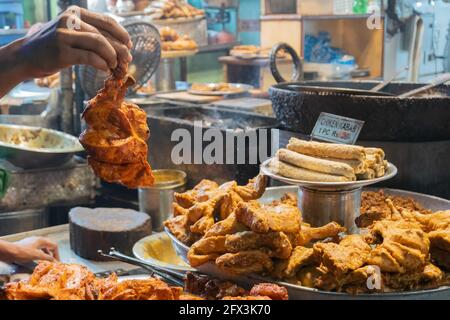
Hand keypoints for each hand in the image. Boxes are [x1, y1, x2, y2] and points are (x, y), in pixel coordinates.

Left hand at [11, 236, 59, 262]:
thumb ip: (47, 258)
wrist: (9, 251)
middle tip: (53, 261)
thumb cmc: (23, 252)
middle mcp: (38, 239)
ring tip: (46, 261)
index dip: (57, 254)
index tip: (57, 261)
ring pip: (42, 248)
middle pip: (49, 246)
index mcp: (42, 240)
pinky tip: (37, 259)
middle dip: (52, 254)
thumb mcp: (37, 256)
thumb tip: (55, 261)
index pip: (54, 246)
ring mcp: (32, 242)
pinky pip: (37, 249)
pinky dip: (39, 254)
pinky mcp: (27, 245)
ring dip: (46, 254)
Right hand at [15, 6, 131, 78]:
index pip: (107, 21)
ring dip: (112, 57)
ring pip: (99, 43)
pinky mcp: (61, 52)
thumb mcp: (72, 34)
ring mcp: (64, 35)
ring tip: (115, 66)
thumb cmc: (53, 47)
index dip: (122, 34)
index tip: (129, 46)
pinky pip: (89, 57)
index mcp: (76, 13)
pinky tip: (105, 69)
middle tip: (127, 61)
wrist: (26, 56)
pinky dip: (102, 64)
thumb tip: (123, 48)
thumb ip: (92, 35)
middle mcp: (70, 20)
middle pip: (105, 34)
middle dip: (120, 49)